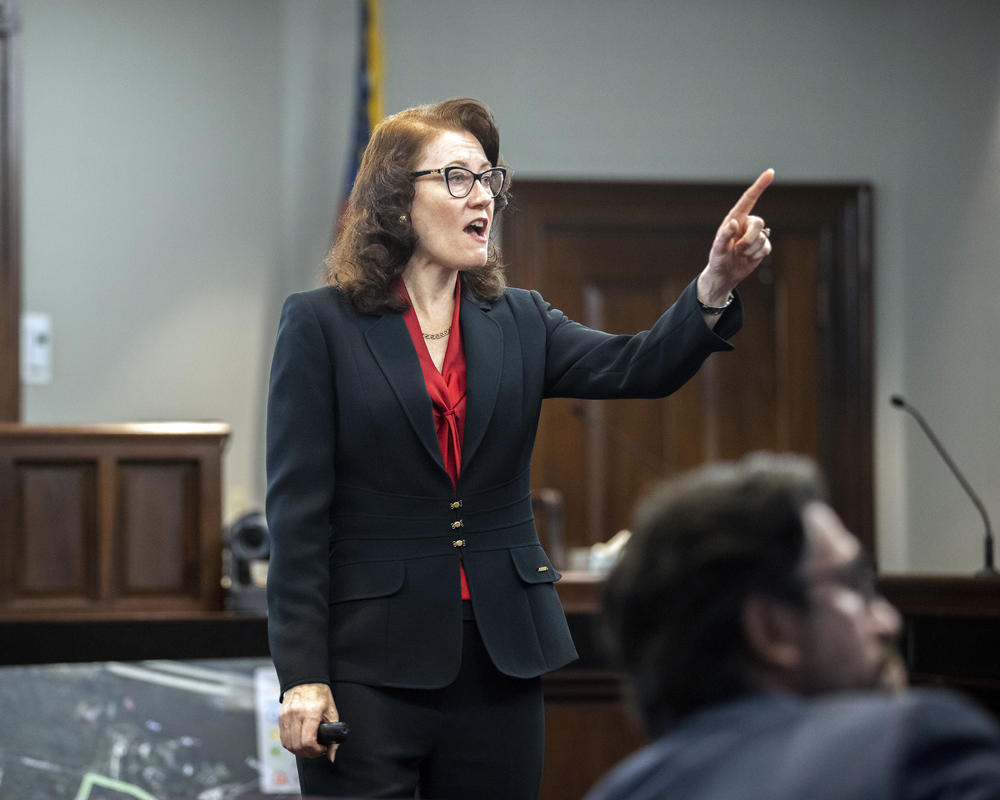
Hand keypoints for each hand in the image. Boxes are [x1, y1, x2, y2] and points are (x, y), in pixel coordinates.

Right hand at [279, 682, 339, 761]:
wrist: (305, 681)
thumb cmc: (320, 695)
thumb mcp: (332, 713)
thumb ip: (333, 736)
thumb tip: (331, 756)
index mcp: (311, 712)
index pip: (308, 741)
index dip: (316, 751)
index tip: (323, 749)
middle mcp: (296, 714)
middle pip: (297, 746)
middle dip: (309, 753)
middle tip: (317, 750)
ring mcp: (286, 716)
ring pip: (288, 745)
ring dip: (299, 751)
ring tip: (309, 747)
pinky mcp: (280, 718)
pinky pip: (283, 739)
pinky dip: (291, 745)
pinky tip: (300, 742)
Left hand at [698, 169, 774, 305]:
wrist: (725, 275)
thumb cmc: (718, 259)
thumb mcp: (718, 249)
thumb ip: (724, 236)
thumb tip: (734, 223)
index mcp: (735, 218)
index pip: (749, 199)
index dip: (760, 185)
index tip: (770, 172)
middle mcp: (746, 224)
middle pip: (758, 222)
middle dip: (749, 239)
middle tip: (737, 249)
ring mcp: (755, 235)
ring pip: (763, 238)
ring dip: (751, 250)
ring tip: (739, 254)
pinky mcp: (762, 246)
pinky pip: (767, 248)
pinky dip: (757, 256)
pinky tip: (747, 258)